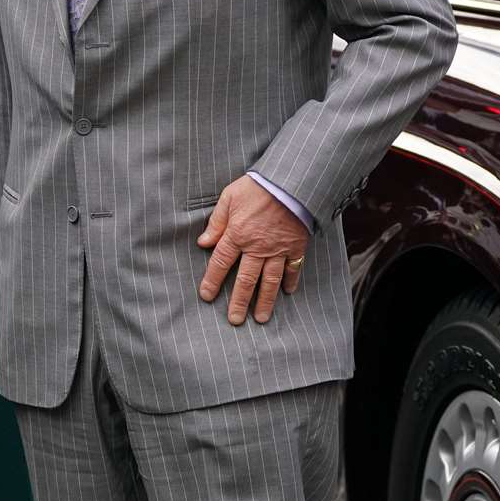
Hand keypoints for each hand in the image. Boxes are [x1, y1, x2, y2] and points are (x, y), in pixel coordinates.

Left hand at [198, 176, 308, 325]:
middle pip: (246, 280)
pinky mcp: (296, 246)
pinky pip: (293, 268)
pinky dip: (291, 281)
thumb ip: (217, 222)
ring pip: (270, 281)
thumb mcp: (230, 197)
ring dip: (265, 301)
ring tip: (261, 318)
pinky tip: (288, 293)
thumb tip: (203, 242)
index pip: (221, 263)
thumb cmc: (258, 186)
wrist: (292, 181)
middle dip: (239, 302)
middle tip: (235, 320)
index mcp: (237, 235)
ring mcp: (278, 249)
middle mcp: (257, 247)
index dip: (212, 281)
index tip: (207, 296)